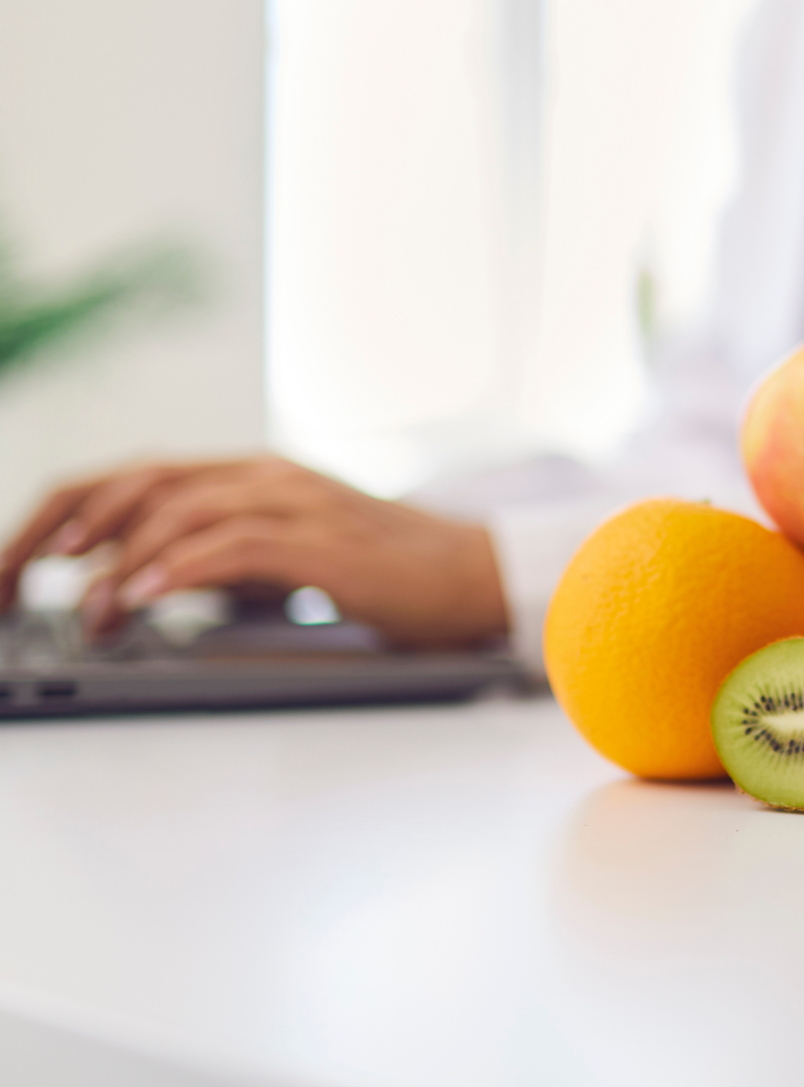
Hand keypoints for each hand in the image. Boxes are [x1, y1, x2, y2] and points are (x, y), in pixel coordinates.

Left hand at [0, 457, 509, 647]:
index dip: (67, 512)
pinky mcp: (324, 543)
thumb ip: (226, 554)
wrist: (474, 574)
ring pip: (179, 510)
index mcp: (255, 474)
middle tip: (15, 583)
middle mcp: (268, 475)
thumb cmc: (387, 572)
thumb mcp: (289, 555)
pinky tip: (141, 596)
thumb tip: (144, 583)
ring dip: (117, 562)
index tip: (19, 563)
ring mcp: (298, 502)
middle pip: (139, 481)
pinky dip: (176, 568)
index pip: (137, 476)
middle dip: (62, 530)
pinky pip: (232, 545)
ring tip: (88, 612)